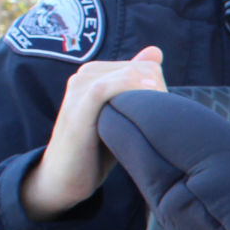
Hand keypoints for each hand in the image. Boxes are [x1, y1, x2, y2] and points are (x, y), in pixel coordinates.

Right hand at [24, 46, 166, 221]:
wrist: (64, 177)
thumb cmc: (96, 148)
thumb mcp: (119, 114)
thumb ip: (135, 84)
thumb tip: (155, 52)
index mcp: (96, 73)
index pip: (144, 66)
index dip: (162, 88)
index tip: (165, 114)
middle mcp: (85, 75)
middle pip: (140, 69)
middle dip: (158, 92)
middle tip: (161, 121)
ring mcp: (78, 90)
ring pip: (126, 75)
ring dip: (150, 94)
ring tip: (157, 119)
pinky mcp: (75, 109)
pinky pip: (103, 89)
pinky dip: (128, 92)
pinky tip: (145, 106)